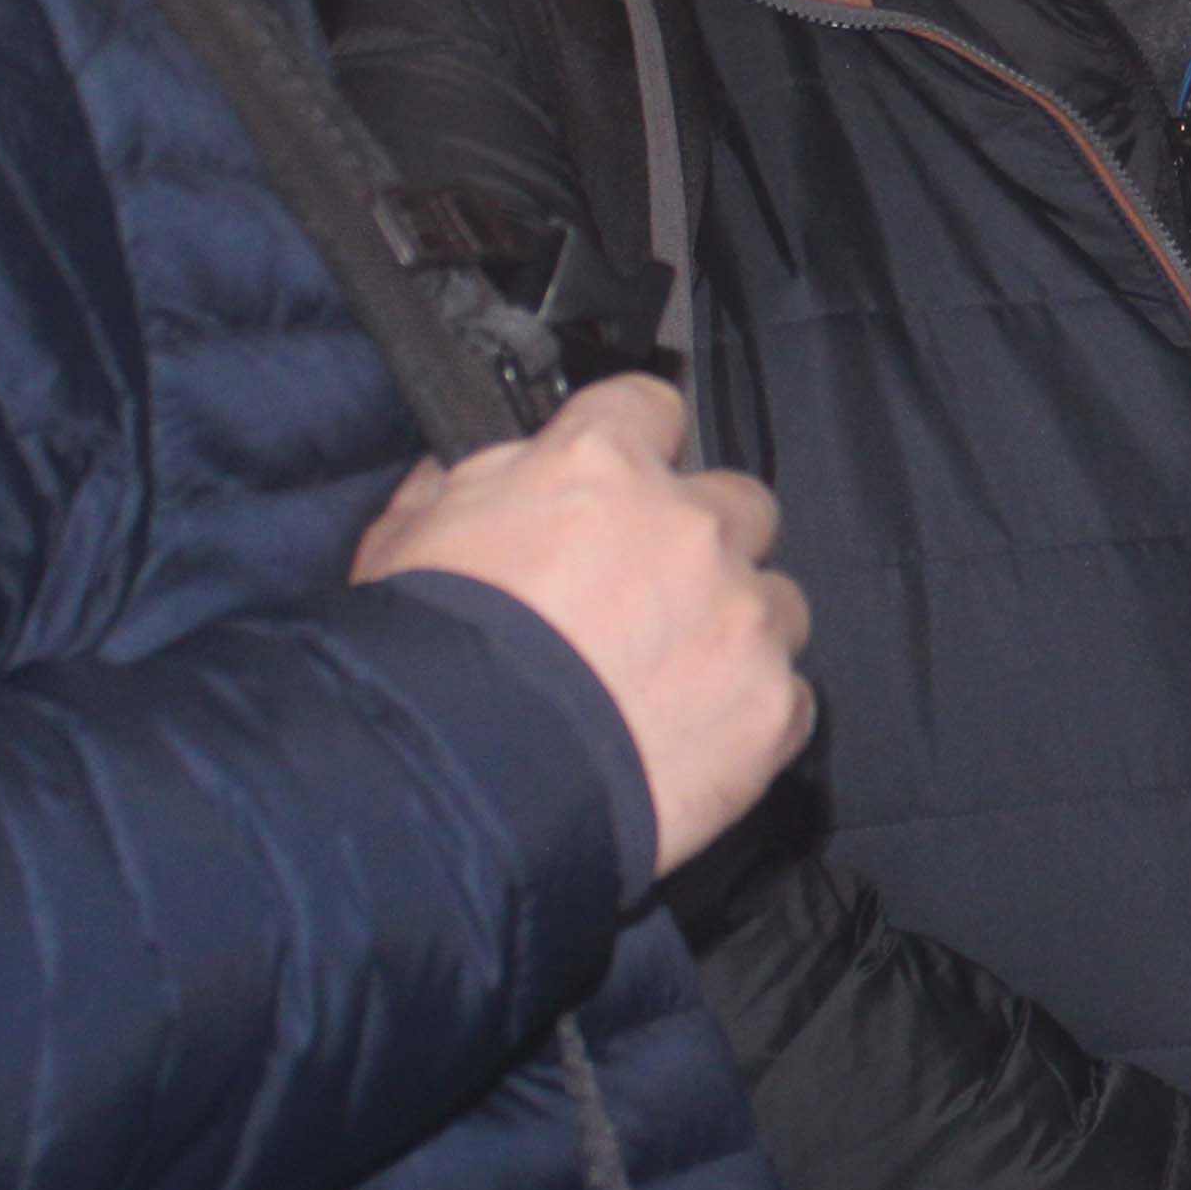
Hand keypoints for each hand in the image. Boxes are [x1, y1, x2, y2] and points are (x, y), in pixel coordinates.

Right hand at [350, 374, 811, 874]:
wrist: (462, 784)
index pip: (649, 406)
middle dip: (701, 542)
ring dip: (736, 631)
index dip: (634, 443)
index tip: (620, 482)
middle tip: (648, 599)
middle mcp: (691, 525)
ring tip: (671, 687)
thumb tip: (473, 476)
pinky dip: (749, 717)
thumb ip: (460, 488)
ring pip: (776, 602)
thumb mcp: (402, 541)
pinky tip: (692, 745)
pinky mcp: (772, 706)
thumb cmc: (423, 659)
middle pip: (737, 503)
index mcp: (601, 465)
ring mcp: (744, 616)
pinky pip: (788, 698)